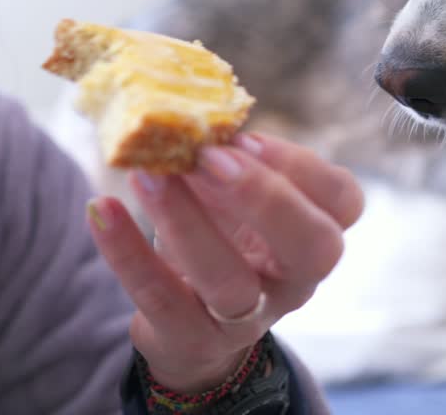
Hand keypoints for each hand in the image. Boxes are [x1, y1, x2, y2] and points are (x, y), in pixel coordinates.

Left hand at [87, 132, 363, 393]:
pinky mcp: (190, 339)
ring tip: (147, 174)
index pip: (343, 202)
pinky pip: (161, 301)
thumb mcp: (233, 201)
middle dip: (266, 197)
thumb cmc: (218, 241)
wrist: (183, 326)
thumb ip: (226, 160)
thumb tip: (184, 106)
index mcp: (310, 234)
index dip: (301, 167)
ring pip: (231, 282)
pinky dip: (127, 254)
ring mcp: (245, 319)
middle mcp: (292, 281)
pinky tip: (101, 209)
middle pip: (314, 248)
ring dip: (187, 222)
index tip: (246, 138)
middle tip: (209, 156)